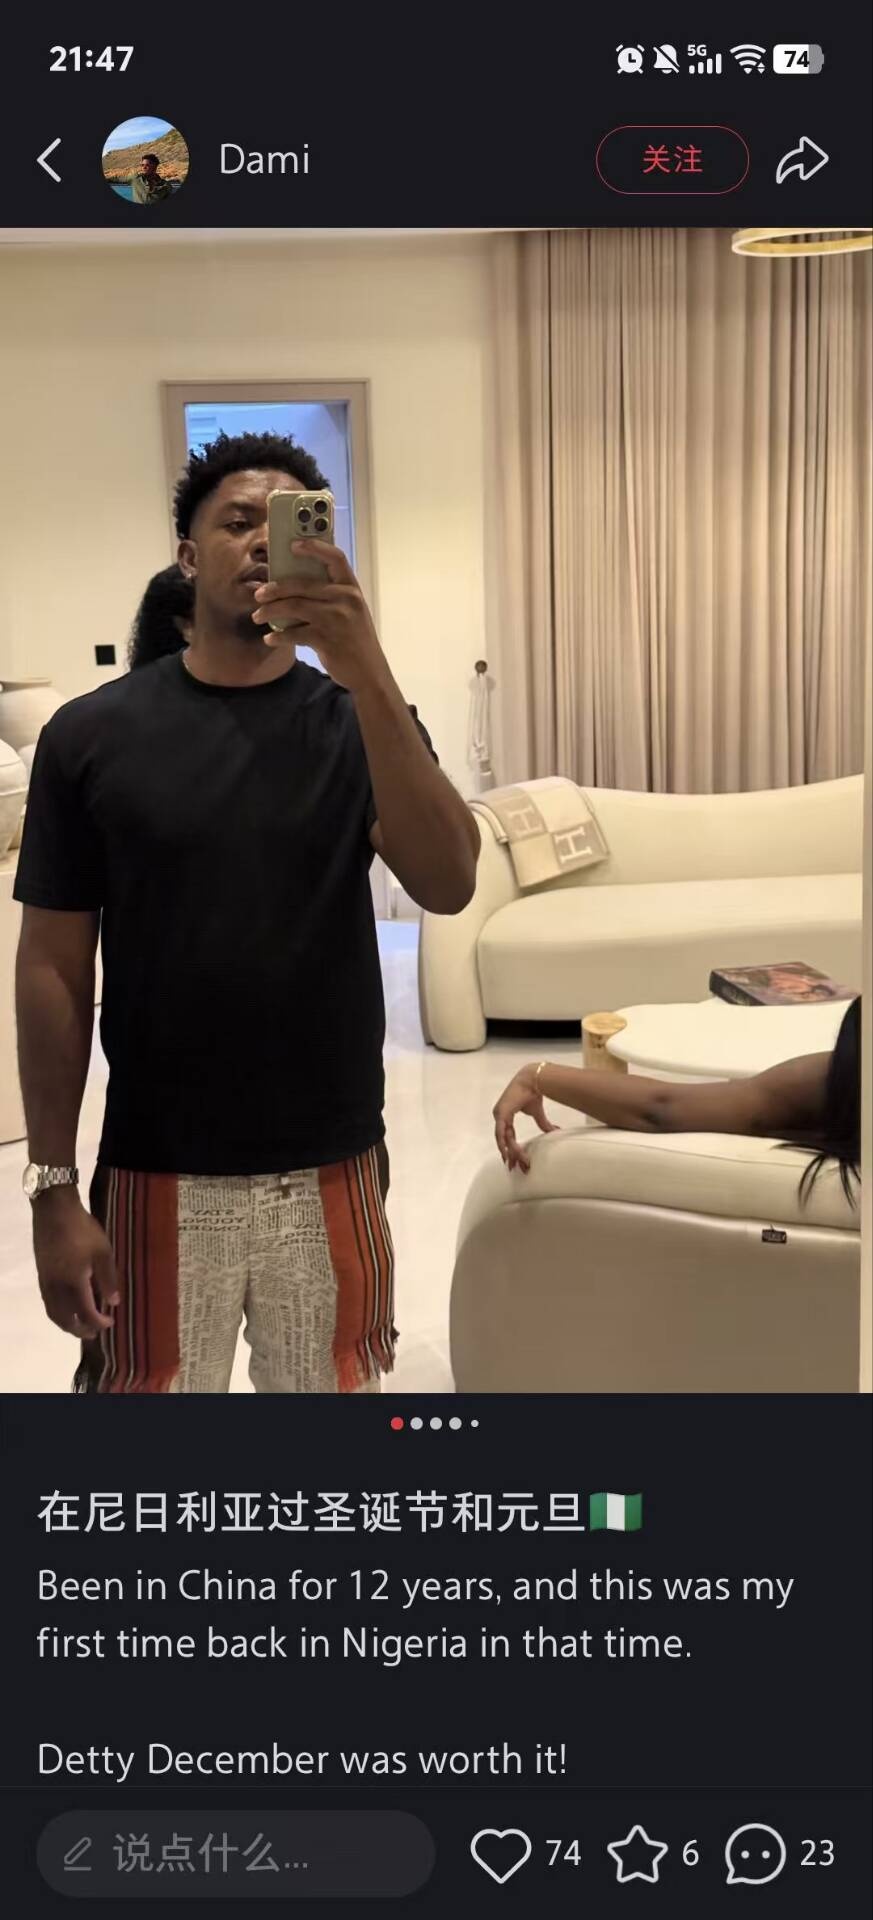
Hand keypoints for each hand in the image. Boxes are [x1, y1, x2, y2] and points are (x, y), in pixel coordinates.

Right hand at [33, 1191, 119, 1339]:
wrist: (54, 1211)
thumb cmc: (82, 1230)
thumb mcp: (103, 1252)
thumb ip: (108, 1279)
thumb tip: (113, 1302)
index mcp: (74, 1284)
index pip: (85, 1313)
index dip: (98, 1323)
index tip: (110, 1323)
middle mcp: (57, 1288)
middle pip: (65, 1319)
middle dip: (80, 1329)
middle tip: (94, 1332)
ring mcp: (46, 1281)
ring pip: (53, 1312)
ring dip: (66, 1323)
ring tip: (80, 1324)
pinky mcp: (41, 1274)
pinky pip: (48, 1302)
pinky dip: (58, 1311)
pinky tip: (66, 1306)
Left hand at [252, 542, 386, 693]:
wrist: (368, 672)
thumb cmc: (355, 639)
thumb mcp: (351, 611)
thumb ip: (331, 596)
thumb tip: (293, 586)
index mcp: (351, 588)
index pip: (335, 558)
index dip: (314, 547)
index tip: (293, 544)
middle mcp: (345, 599)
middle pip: (302, 584)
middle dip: (275, 588)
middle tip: (259, 594)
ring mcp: (336, 619)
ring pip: (294, 607)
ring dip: (270, 611)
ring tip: (258, 616)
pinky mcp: (326, 640)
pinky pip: (294, 633)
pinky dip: (278, 636)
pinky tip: (270, 639)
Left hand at [492, 1065, 559, 1171]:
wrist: (533, 1081)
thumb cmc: (533, 1093)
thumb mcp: (538, 1113)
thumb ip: (543, 1123)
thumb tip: (554, 1132)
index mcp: (506, 1115)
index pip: (508, 1135)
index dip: (512, 1147)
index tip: (516, 1159)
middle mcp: (500, 1116)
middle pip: (504, 1139)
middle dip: (509, 1154)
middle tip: (514, 1167)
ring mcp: (499, 1114)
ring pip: (502, 1138)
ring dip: (509, 1151)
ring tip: (513, 1163)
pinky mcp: (501, 1113)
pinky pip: (501, 1132)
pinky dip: (503, 1143)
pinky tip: (506, 1153)